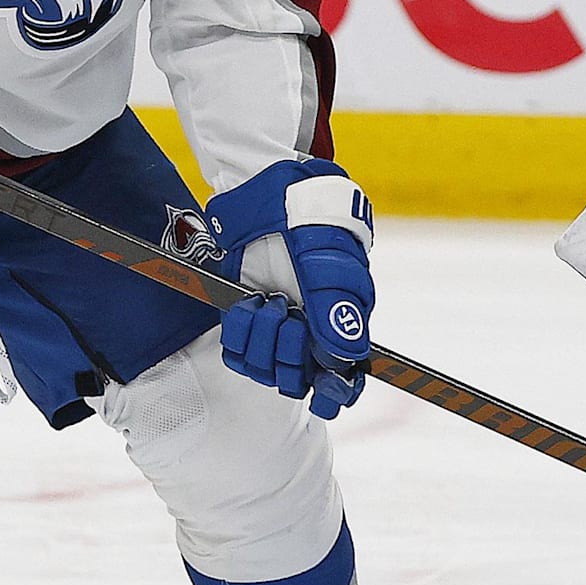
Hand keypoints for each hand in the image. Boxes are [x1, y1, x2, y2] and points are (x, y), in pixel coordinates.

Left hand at [209, 158, 375, 418]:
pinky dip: (238, 332)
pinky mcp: (246, 316)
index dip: (337, 393)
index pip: (346, 375)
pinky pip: (237, 352)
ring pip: (266, 370)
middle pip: (300, 378)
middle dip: (287, 354)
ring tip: (266, 302)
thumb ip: (336, 307)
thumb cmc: (309, 216)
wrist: (264, 187)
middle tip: (284, 313)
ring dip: (261, 340)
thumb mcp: (328, 256)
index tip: (325, 397)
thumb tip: (347, 358)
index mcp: (343, 318)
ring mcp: (277, 324)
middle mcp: (310, 329)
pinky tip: (246, 303)